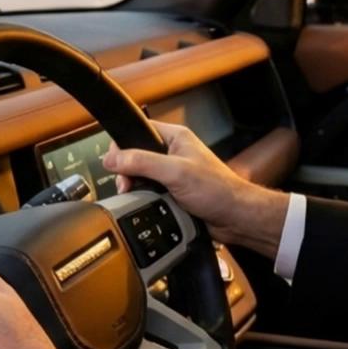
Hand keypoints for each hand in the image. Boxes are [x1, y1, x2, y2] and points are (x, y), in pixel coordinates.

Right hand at [102, 121, 287, 257]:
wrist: (234, 217)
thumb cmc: (217, 190)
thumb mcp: (175, 172)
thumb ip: (143, 162)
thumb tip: (112, 158)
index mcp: (175, 138)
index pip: (138, 130)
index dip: (122, 145)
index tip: (114, 163)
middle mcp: (172, 153)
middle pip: (135, 155)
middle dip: (126, 171)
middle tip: (126, 185)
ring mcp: (172, 173)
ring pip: (140, 176)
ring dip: (134, 187)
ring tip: (135, 196)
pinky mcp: (172, 192)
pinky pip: (149, 192)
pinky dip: (144, 199)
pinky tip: (147, 205)